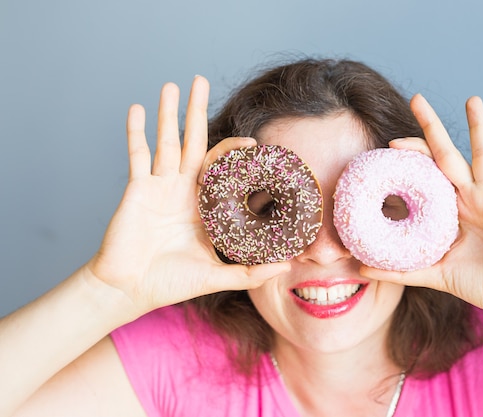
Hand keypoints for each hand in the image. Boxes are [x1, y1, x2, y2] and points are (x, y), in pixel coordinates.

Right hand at [84, 76, 289, 315]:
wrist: (131, 290)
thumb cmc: (171, 282)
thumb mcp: (216, 276)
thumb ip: (250, 272)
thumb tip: (287, 267)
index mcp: (204, 204)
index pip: (221, 167)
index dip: (234, 152)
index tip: (253, 142)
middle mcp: (182, 189)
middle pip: (193, 142)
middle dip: (197, 111)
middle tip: (201, 81)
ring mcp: (158, 186)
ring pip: (166, 142)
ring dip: (168, 113)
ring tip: (172, 85)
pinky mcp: (137, 189)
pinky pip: (136, 155)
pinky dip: (135, 132)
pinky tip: (137, 108)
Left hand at [363, 95, 482, 322]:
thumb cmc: (482, 283)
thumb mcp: (435, 273)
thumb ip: (400, 270)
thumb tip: (360, 269)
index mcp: (451, 210)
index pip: (426, 175)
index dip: (410, 158)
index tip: (388, 144)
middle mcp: (471, 197)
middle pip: (447, 155)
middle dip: (432, 128)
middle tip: (416, 98)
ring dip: (479, 128)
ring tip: (472, 99)